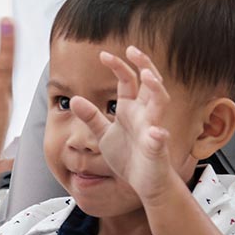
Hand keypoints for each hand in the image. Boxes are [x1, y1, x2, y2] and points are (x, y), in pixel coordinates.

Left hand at [70, 46, 183, 202]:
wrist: (144, 184)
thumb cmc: (128, 158)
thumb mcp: (103, 135)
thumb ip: (91, 117)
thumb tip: (74, 99)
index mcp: (131, 109)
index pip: (128, 80)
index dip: (118, 66)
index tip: (103, 55)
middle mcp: (145, 114)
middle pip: (150, 83)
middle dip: (144, 65)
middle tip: (133, 50)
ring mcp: (153, 129)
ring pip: (160, 104)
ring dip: (157, 89)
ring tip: (148, 76)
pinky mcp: (157, 149)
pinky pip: (160, 140)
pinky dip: (158, 135)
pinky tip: (156, 132)